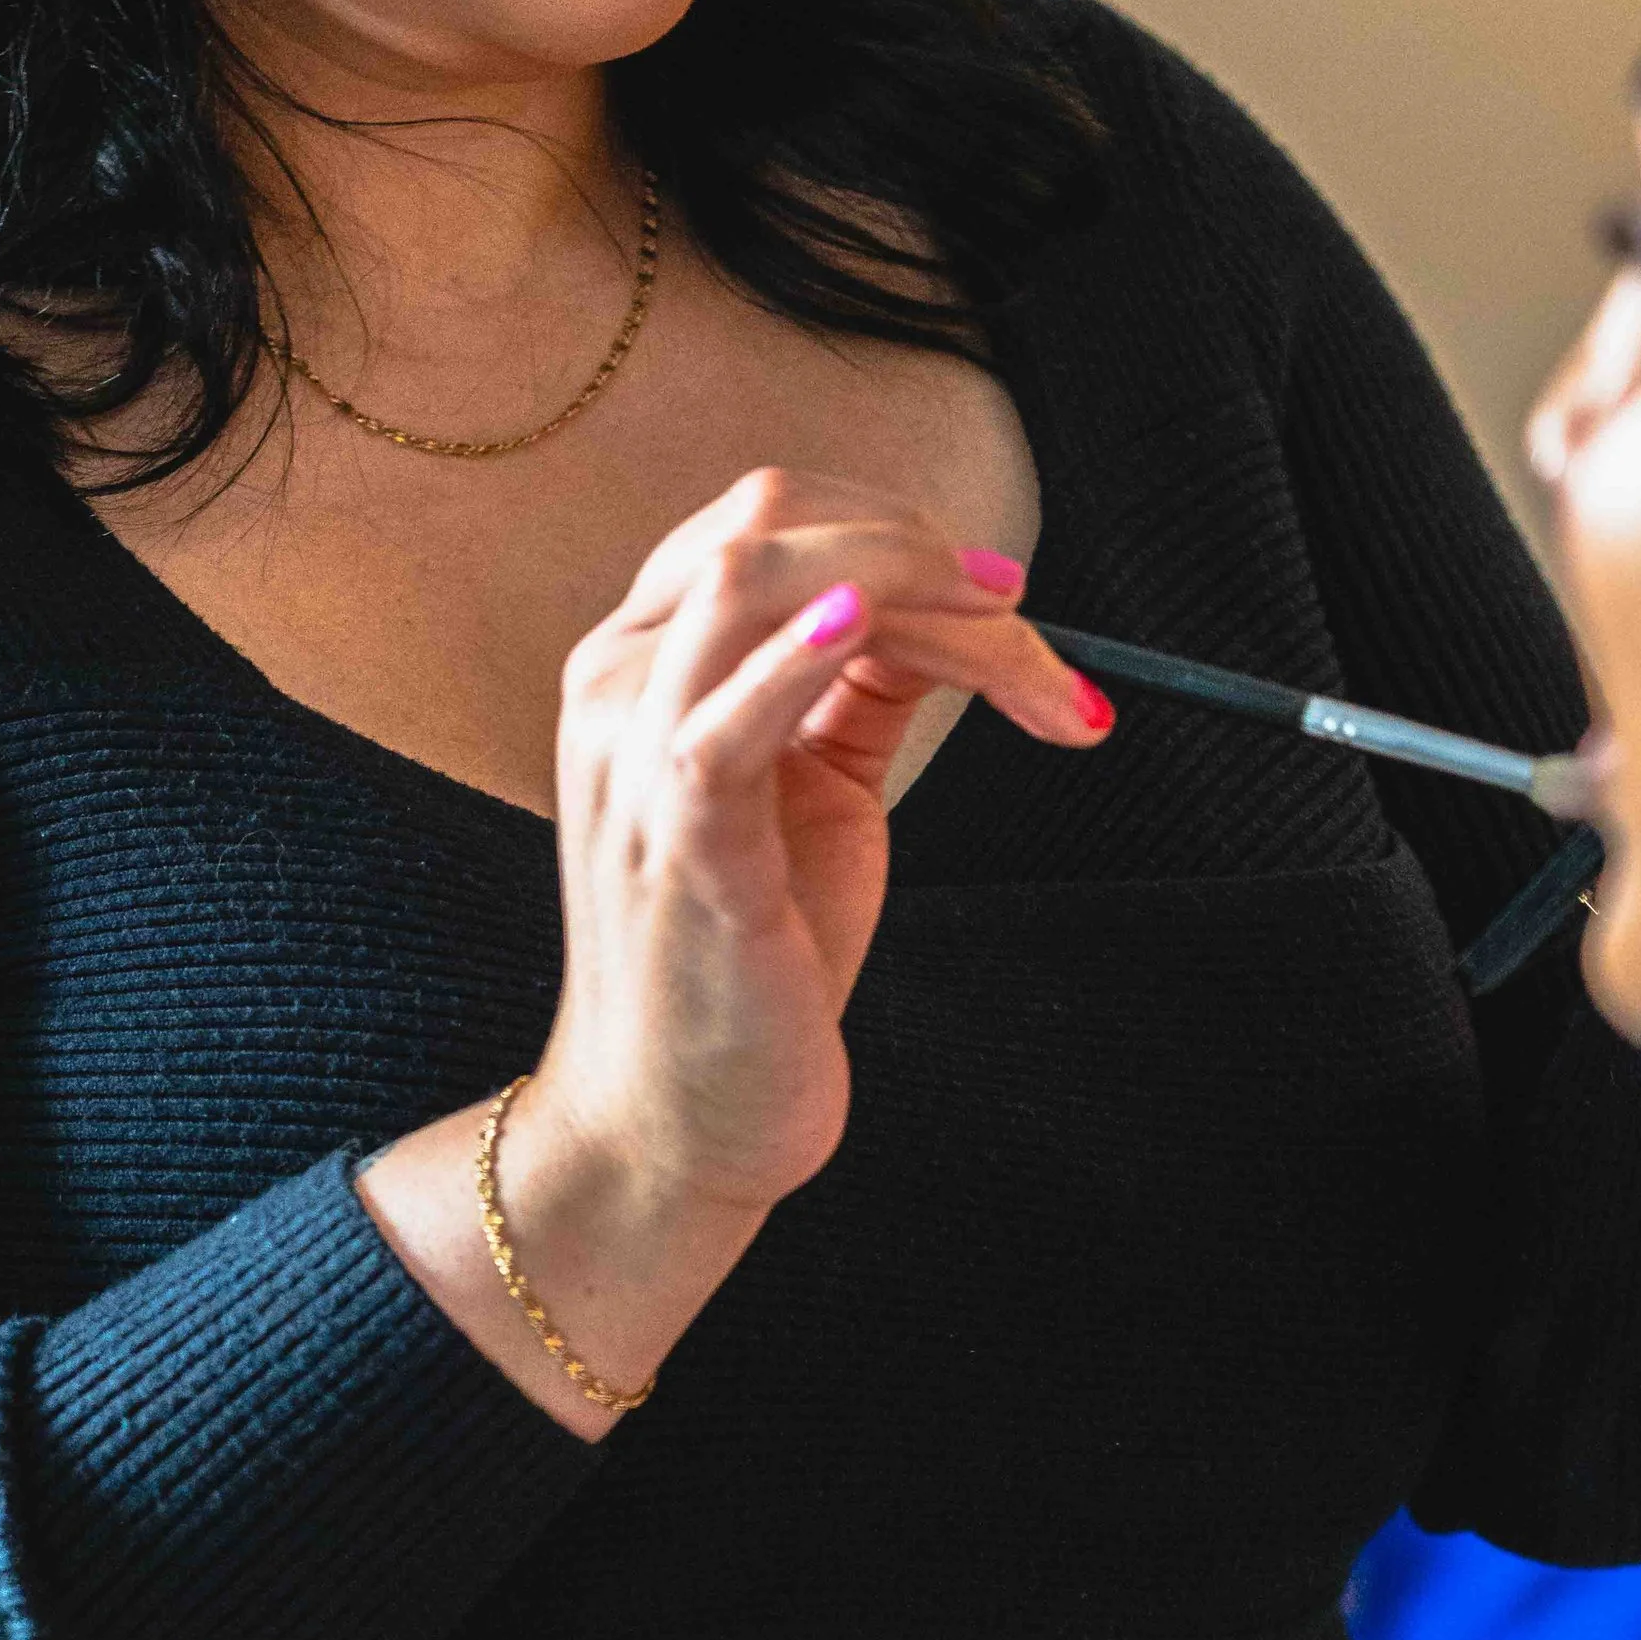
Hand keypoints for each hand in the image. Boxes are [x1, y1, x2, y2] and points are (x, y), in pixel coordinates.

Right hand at [531, 463, 1110, 1215]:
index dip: (895, 524)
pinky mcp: (674, 835)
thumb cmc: (747, 955)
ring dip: (908, 585)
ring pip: (755, 578)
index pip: (768, 519)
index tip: (1000, 587)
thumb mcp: (812, 785)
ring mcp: (633, 752)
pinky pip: (725, 715)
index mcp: (644, 657)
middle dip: (919, 547)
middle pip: (769, 523)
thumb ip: (855, 686)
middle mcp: (618, 680)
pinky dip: (798, 655)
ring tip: (1006, 637)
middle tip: (1022, 618)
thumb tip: (946, 605)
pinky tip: (860, 630)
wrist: (677, 1120)